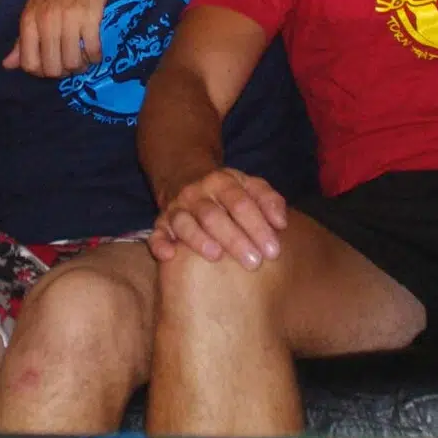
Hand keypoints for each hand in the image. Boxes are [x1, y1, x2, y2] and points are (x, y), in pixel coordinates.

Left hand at [5, 0, 109, 77]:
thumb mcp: (34, 8)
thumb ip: (23, 39)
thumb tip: (7, 65)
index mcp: (29, 20)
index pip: (29, 64)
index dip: (42, 72)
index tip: (53, 65)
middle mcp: (45, 21)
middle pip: (52, 68)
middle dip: (64, 72)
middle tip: (71, 63)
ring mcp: (68, 19)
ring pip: (72, 63)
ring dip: (81, 66)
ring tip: (84, 57)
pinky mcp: (90, 16)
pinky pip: (92, 50)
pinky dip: (95, 57)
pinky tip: (95, 50)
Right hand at [149, 167, 286, 268]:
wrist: (185, 175)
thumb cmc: (226, 191)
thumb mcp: (249, 186)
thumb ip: (268, 200)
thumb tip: (281, 223)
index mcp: (221, 183)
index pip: (240, 203)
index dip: (257, 226)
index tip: (273, 250)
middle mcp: (196, 194)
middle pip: (214, 216)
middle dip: (234, 239)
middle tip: (254, 262)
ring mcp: (176, 209)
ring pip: (185, 223)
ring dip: (199, 239)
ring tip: (216, 256)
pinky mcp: (161, 223)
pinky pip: (156, 233)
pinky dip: (159, 244)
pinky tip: (168, 255)